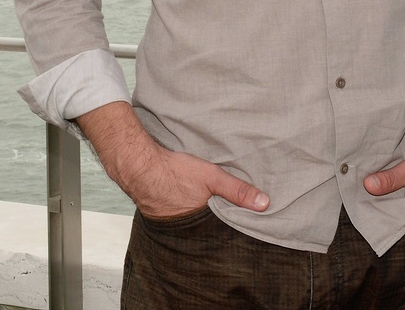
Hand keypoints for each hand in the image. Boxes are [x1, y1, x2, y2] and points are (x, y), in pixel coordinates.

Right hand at [77, 101, 269, 218]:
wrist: (140, 167)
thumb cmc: (174, 172)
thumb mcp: (212, 177)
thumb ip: (237, 191)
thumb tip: (264, 204)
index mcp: (201, 226)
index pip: (224, 236)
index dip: (235, 233)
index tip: (248, 233)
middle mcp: (186, 232)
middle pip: (210, 234)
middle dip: (221, 230)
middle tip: (234, 226)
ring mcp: (173, 226)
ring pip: (196, 228)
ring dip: (204, 222)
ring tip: (214, 215)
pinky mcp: (163, 218)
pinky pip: (182, 221)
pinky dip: (190, 215)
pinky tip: (192, 206)